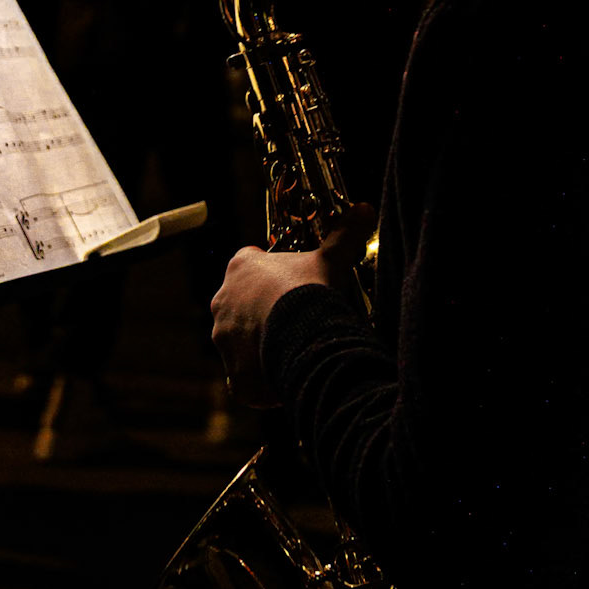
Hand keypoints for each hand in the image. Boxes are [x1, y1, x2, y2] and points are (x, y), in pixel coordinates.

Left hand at [209, 203, 376, 407]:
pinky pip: (245, 379)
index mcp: (240, 268)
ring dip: (261, 346)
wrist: (305, 338)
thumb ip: (345, 234)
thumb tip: (365, 208)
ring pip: (241, 343)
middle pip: (240, 306)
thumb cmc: (311, 291)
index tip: (288, 280)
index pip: (247, 264)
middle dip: (261, 312)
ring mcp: (225, 340)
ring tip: (293, 349)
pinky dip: (262, 380)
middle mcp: (223, 302)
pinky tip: (286, 377)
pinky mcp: (235, 374)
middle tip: (293, 318)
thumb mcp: (331, 259)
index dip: (267, 272)